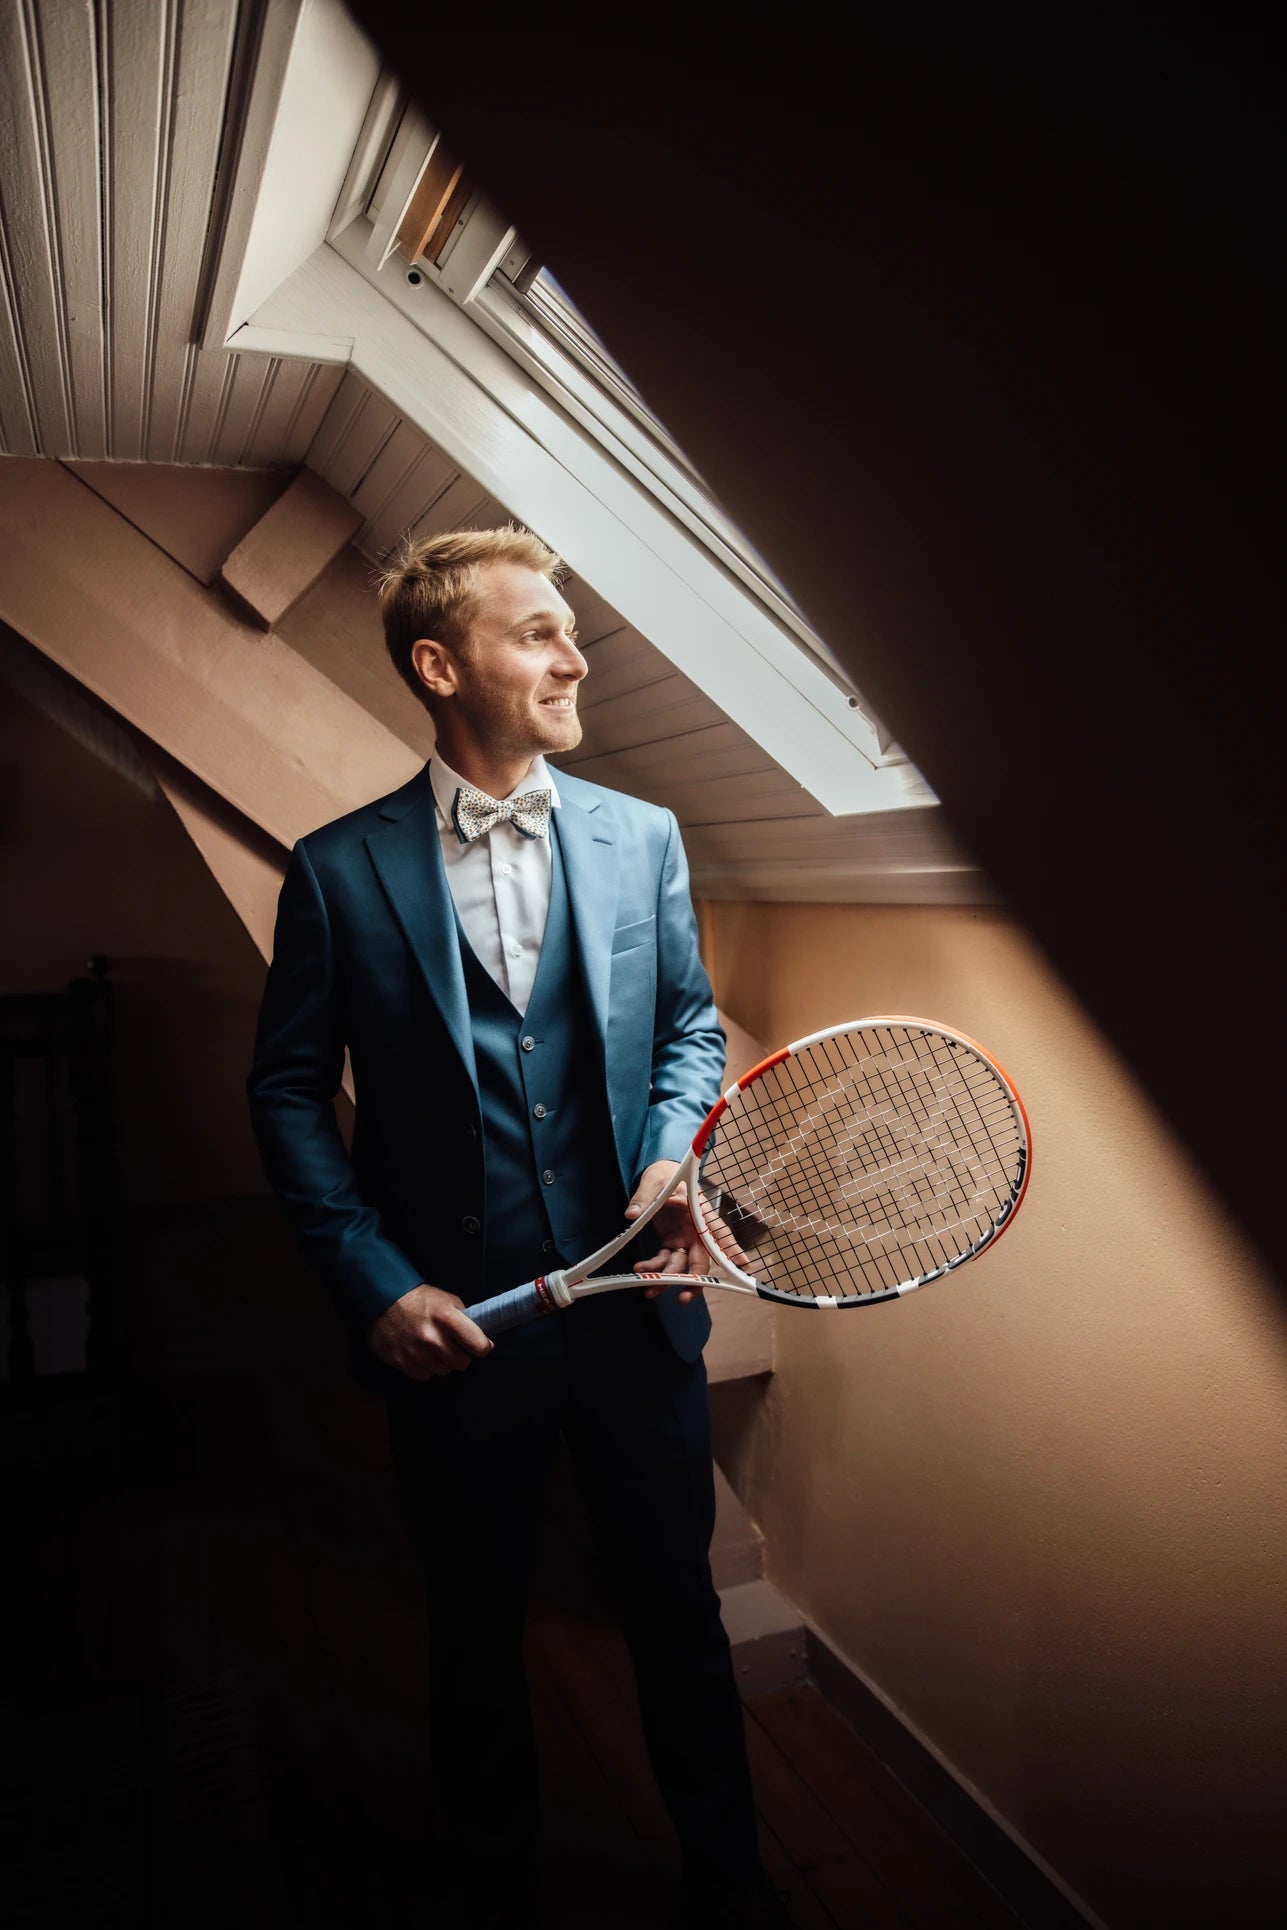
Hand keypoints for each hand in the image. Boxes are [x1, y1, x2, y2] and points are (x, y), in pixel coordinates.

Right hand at [368, 1283, 492, 1379]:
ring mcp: (416, 1352)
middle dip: (460, 1355)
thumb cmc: (419, 1299)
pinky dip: (425, 1367)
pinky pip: (425, 1376)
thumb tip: (480, 1336)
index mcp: (447, 1318)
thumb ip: (464, 1318)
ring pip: (444, 1371)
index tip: (481, 1346)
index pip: (478, 1345)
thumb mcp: (446, 1299)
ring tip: (433, 1347)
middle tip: (452, 1346)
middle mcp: (432, 1338)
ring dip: (442, 1362)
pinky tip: (420, 1353)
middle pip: (461, 1363)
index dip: (483, 1347)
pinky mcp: (401, 1362)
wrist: (382, 1300)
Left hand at [624, 1161, 748, 1305]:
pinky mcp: (671, 1243)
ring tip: (649, 1290)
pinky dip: (653, 1269)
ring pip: (681, 1266)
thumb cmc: (665, 1174)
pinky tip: (640, 1270)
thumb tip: (634, 1213)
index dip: (731, 1249)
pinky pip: (664, 1261)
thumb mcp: (655, 1180)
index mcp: (700, 1213)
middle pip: (702, 1261)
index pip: (719, 1232)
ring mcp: (685, 1239)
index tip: (742, 1265)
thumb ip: (646, 1197)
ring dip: (666, 1280)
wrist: (659, 1176)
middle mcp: (696, 1231)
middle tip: (684, 1298)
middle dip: (695, 1281)